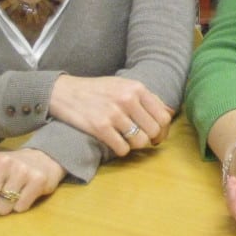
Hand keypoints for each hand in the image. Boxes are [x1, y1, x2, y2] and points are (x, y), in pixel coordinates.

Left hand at [0, 148, 65, 216]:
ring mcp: (21, 170)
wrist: (43, 158)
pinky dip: (22, 205)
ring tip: (14, 193)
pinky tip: (26, 192)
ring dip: (7, 207)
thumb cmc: (7, 170)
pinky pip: (20, 208)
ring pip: (2, 210)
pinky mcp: (38, 179)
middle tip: (0, 195)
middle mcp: (2, 162)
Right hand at [48, 74, 173, 155]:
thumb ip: (146, 97)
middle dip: (151, 140)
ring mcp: (114, 113)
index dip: (164, 130)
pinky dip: (122, 150)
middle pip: (154, 130)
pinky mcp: (100, 127)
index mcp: (137, 88)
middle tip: (143, 142)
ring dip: (136, 146)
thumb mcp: (124, 85)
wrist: (65, 92)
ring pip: (140, 141)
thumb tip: (170, 112)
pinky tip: (116, 144)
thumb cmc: (98, 90)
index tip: (157, 136)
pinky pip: (122, 148)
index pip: (163, 115)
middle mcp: (128, 99)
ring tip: (128, 142)